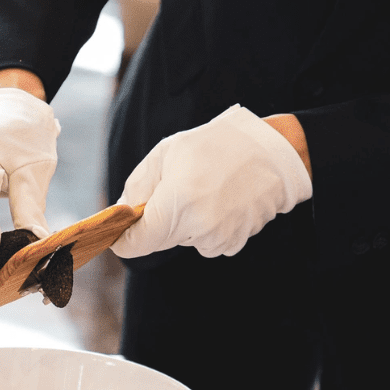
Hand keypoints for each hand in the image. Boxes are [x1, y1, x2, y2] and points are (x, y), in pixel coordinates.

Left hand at [112, 104, 312, 258]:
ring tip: (203, 189)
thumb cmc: (214, 146)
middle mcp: (197, 228)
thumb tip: (122, 213)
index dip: (123, 238)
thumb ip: (138, 187)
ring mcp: (218, 238)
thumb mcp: (165, 154)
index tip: (118, 231)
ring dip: (183, 222)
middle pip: (158, 241)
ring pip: (183, 240)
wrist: (270, 151)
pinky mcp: (234, 243)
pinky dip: (206, 226)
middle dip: (155, 222)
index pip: (136, 243)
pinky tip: (220, 200)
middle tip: (170, 189)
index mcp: (176, 204)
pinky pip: (206, 241)